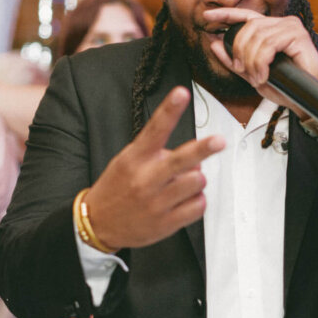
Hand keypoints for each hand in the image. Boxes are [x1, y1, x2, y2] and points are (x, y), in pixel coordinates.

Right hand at [85, 87, 224, 249]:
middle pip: (181, 159)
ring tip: (182, 183)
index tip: (181, 93)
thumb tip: (195, 158)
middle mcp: (146, 179)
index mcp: (135, 159)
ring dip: (197, 179)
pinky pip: (198, 205)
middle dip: (203, 148)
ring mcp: (157, 203)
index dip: (169, 110)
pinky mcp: (166, 223)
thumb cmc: (116, 188)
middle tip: (219, 141)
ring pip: (197, 181)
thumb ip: (158, 154)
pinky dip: (197, 200)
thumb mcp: (127, 162)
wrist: (98, 224)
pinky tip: (182, 200)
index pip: (155, 129)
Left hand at [202, 8, 317, 115]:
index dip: (225, 14)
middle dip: (239, 51)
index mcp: (271, 28)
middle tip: (242, 71)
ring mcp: (291, 27)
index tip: (206, 16)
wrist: (308, 99)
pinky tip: (264, 75)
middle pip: (248, 27)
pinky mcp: (299, 36)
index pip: (245, 16)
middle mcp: (281, 23)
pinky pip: (269, 45)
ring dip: (251, 61)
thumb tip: (214, 44)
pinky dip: (262, 62)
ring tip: (256, 77)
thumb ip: (234, 59)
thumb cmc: (286, 86)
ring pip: (257, 37)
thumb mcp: (253, 73)